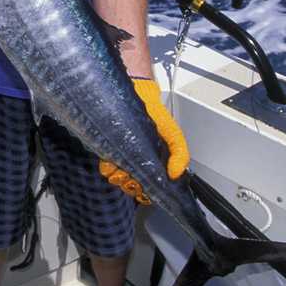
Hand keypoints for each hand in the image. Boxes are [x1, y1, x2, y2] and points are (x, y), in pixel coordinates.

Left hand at [98, 78, 189, 204]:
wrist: (136, 94)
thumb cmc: (155, 114)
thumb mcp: (173, 134)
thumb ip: (180, 154)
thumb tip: (175, 175)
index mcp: (155, 163)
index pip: (150, 187)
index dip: (147, 191)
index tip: (146, 187)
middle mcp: (138, 162)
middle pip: (133, 186)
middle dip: (131, 184)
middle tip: (131, 176)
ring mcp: (122, 157)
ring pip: (118, 179)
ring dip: (118, 177)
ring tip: (120, 167)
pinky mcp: (108, 149)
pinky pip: (106, 168)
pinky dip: (107, 168)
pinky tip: (110, 161)